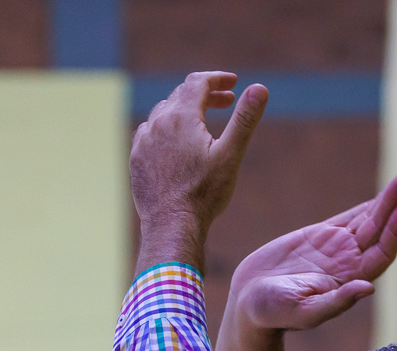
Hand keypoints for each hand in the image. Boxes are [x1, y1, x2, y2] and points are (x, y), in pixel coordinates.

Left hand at [131, 71, 268, 275]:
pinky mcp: (137, 158)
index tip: (233, 83)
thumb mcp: (230, 154)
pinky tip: (175, 141)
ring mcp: (144, 141)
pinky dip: (166, 128)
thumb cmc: (204, 193)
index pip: (198, 82)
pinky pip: (150, 132)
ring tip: (202, 120)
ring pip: (164, 112)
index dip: (217, 79)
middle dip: (205, 94)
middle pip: (181, 95)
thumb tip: (260, 88)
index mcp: (182, 116)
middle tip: (226, 101)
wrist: (171, 225)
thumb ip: (244, 119)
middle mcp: (158, 122)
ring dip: (184, 110)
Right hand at [215, 174, 396, 350]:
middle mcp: (348, 265)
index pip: (380, 255)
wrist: (249, 301)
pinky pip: (348, 219)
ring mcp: (336, 250)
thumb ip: (337, 301)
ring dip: (384, 203)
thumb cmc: (275, 313)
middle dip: (392, 207)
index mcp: (349, 282)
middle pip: (378, 233)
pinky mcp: (319, 238)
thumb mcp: (305, 312)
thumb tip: (369, 288)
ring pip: (366, 223)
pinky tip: (380, 197)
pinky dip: (364, 208)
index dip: (394, 233)